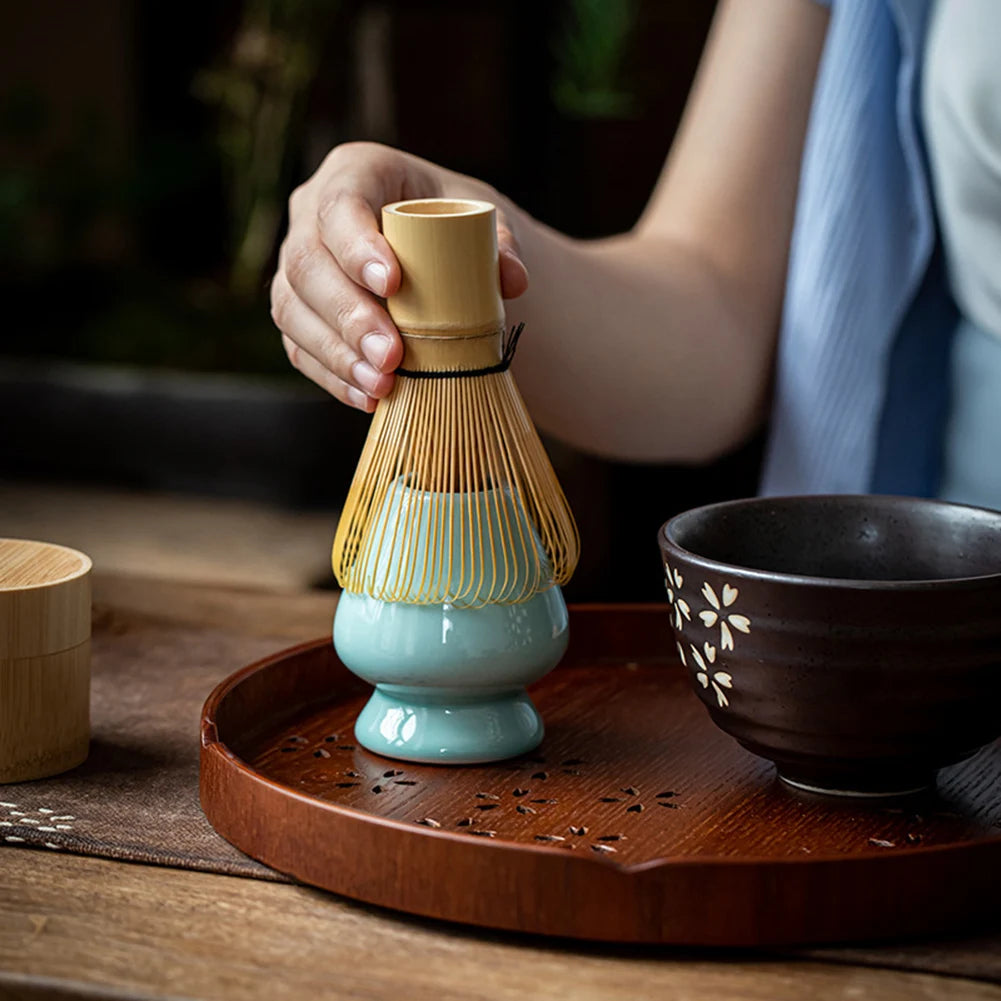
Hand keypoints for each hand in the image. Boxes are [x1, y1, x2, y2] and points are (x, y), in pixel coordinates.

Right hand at [270, 142, 528, 410]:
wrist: (440, 253)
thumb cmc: (457, 226)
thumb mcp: (485, 222)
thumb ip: (502, 245)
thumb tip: (512, 280)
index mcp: (357, 172)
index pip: (340, 204)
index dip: (356, 246)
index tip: (392, 285)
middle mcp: (310, 214)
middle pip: (306, 263)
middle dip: (348, 316)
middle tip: (391, 355)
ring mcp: (296, 266)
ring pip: (292, 310)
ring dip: (337, 355)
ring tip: (383, 385)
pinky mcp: (298, 313)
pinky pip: (299, 347)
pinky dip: (333, 377)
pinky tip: (369, 398)